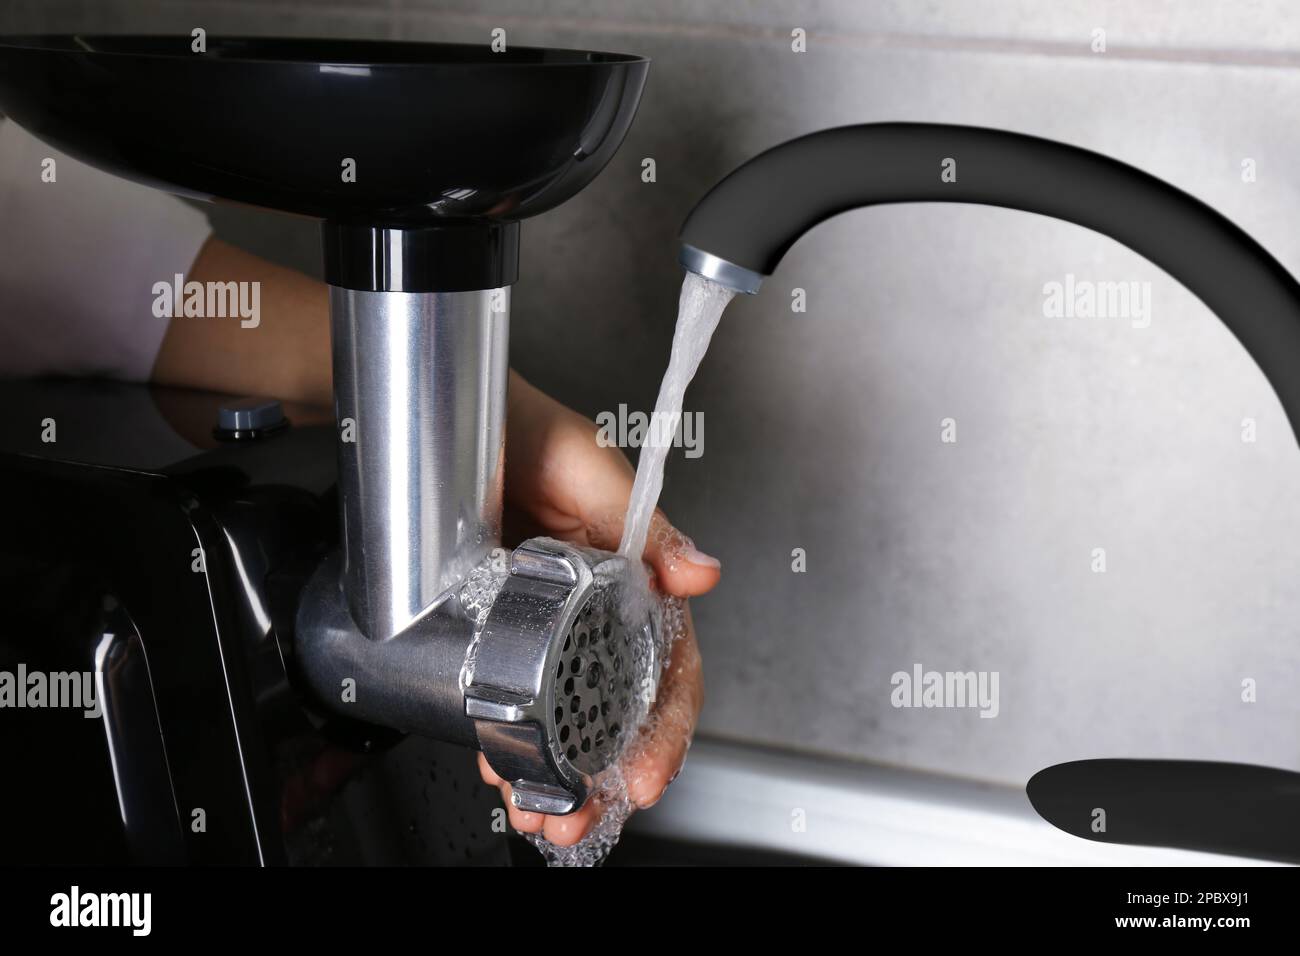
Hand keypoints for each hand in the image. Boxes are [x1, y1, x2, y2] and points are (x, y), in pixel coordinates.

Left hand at [478, 371, 720, 845]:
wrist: (439, 421)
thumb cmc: (523, 429)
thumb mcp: (590, 470)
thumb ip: (646, 526)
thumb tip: (702, 576)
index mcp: (632, 577)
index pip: (667, 662)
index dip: (665, 724)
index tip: (647, 772)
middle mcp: (592, 610)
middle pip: (615, 708)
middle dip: (604, 773)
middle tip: (581, 816)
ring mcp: (541, 629)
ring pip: (561, 717)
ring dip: (555, 775)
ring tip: (539, 814)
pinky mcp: (493, 635)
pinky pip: (508, 701)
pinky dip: (508, 745)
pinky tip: (500, 771)